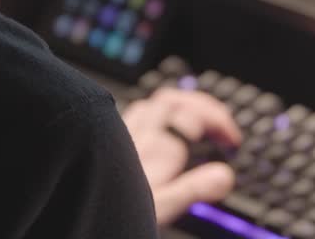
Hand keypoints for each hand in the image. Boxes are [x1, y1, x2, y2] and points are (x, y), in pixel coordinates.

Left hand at [122, 88, 242, 224]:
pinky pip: (137, 114)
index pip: (190, 117)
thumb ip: (193, 189)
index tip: (233, 139)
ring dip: (181, 105)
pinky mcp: (110, 142)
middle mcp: (137, 137)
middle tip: (222, 122)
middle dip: (202, 105)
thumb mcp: (162, 207)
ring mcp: (122, 136)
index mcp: (154, 150)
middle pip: (172, 101)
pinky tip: (164, 127)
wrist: (81, 212)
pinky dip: (158, 113)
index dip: (218, 121)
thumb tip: (225, 176)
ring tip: (199, 118)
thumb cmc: (115, 212)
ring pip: (152, 104)